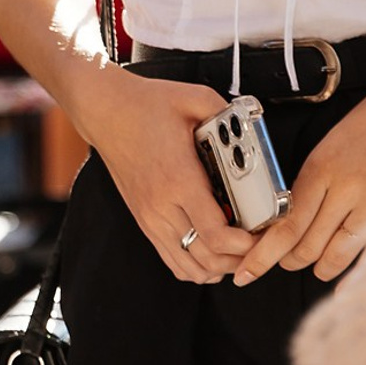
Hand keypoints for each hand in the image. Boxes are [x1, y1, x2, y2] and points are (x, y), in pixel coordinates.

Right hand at [81, 70, 255, 282]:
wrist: (104, 111)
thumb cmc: (144, 105)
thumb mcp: (192, 98)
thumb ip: (226, 112)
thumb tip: (252, 125)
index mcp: (179, 178)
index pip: (215, 234)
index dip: (244, 244)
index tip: (261, 234)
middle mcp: (162, 205)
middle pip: (206, 257)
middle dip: (238, 258)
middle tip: (258, 243)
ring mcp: (150, 216)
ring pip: (189, 266)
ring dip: (218, 266)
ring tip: (237, 250)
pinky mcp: (143, 219)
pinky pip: (172, 260)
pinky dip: (196, 267)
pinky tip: (212, 253)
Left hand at [232, 54, 365, 285]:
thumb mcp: (337, 142)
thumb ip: (319, 178)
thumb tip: (297, 212)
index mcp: (321, 166)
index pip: (284, 223)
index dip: (263, 253)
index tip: (247, 270)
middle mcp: (344, 187)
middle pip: (306, 244)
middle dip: (289, 260)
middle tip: (284, 263)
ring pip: (336, 254)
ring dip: (320, 267)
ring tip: (315, 268)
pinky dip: (355, 275)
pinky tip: (344, 289)